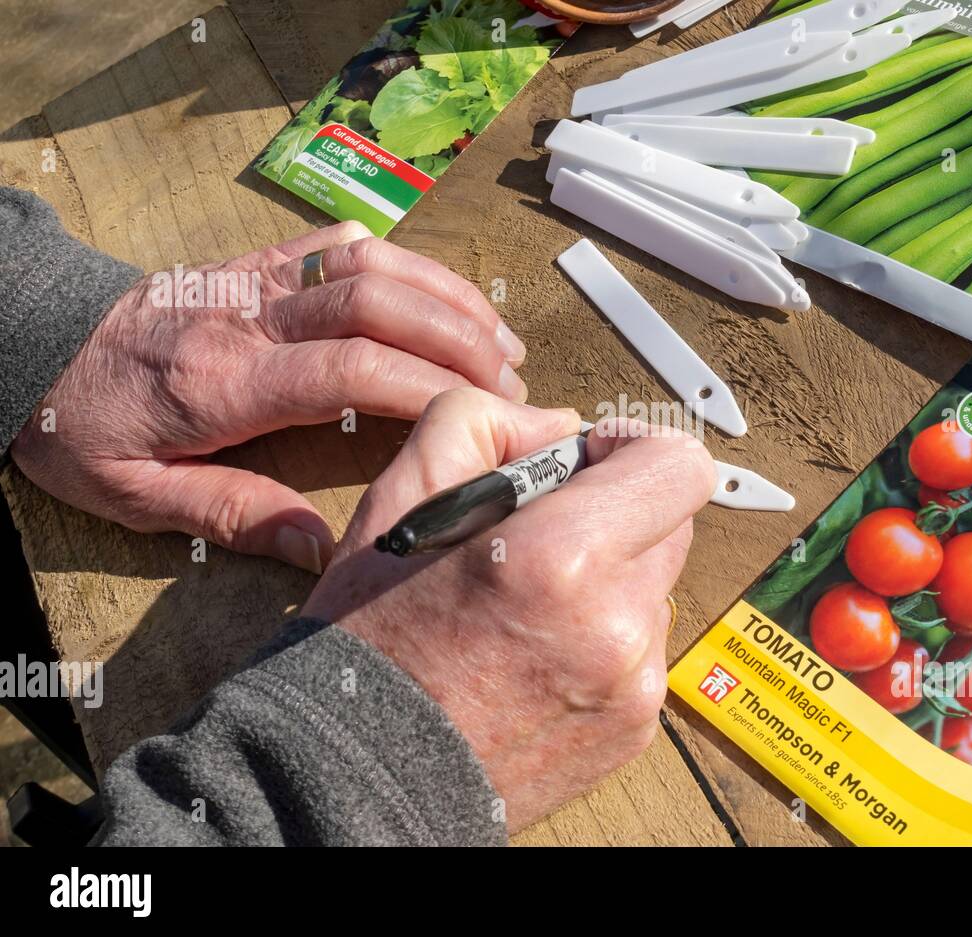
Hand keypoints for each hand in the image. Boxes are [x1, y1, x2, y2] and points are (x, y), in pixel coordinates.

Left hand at [11, 222, 527, 572]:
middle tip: (515, 380)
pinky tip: (438, 295)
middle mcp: (249, 317)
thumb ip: (231, 515)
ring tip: (499, 338)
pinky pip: (340, 242)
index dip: (432, 385)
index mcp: (225, 382)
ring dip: (446, 296)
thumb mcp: (134, 495)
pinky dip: (403, 261)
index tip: (488, 412)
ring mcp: (254, 279)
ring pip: (370, 262)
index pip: (352, 368)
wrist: (30, 343)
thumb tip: (320, 549)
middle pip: (378, 303)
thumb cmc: (81, 424)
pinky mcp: (255, 260)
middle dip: (460, 337)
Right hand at [303, 388, 715, 830]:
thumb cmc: (371, 641)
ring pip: (654, 589)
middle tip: (541, 535)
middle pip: (672, 524)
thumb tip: (561, 427)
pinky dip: (604, 640)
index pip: (678, 466)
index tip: (590, 462)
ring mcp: (633, 685)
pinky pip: (643, 651)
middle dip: (616, 512)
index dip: (634, 448)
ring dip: (609, 580)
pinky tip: (537, 656)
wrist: (359, 777)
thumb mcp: (399, 499)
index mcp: (561, 556)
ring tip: (527, 608)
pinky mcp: (635, 728)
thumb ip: (481, 425)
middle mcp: (615, 624)